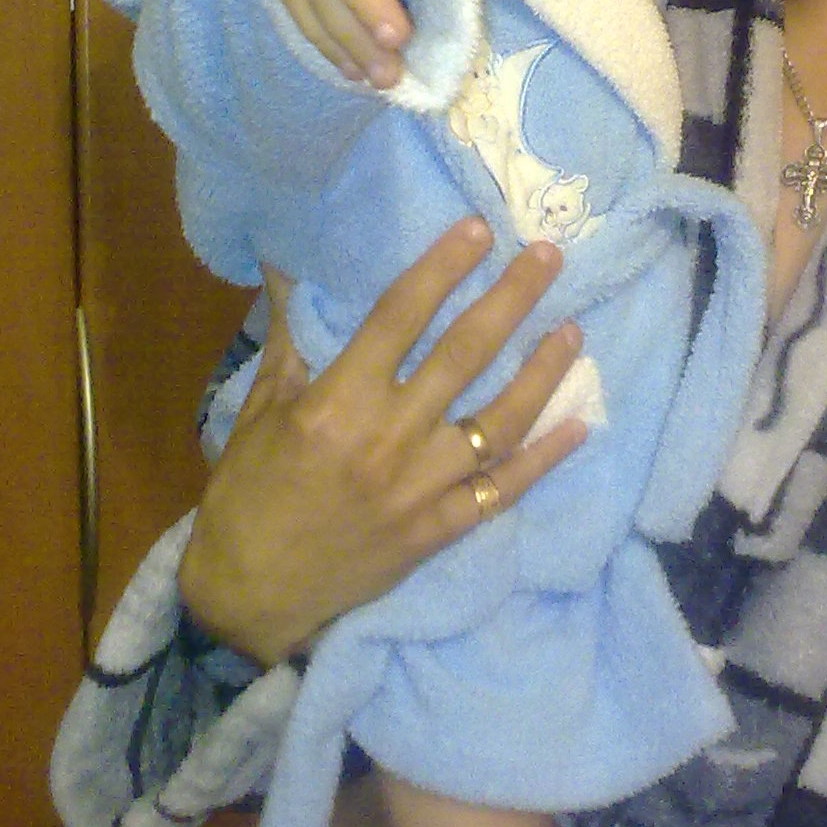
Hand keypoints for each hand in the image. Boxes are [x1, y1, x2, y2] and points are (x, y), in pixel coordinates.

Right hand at [178, 220, 583, 665]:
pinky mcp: (439, 530)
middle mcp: (388, 439)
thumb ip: (290, 340)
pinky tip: (579, 423)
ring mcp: (421, 488)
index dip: (441, 269)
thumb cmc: (247, 496)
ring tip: (574, 329)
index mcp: (335, 403)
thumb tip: (291, 268)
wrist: (250, 597)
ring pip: (500, 420)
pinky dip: (545, 457)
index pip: (400, 318)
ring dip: (543, 372)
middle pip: (464, 355)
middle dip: (511, 299)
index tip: (478, 229)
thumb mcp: (258, 411)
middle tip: (549, 255)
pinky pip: (504, 489)